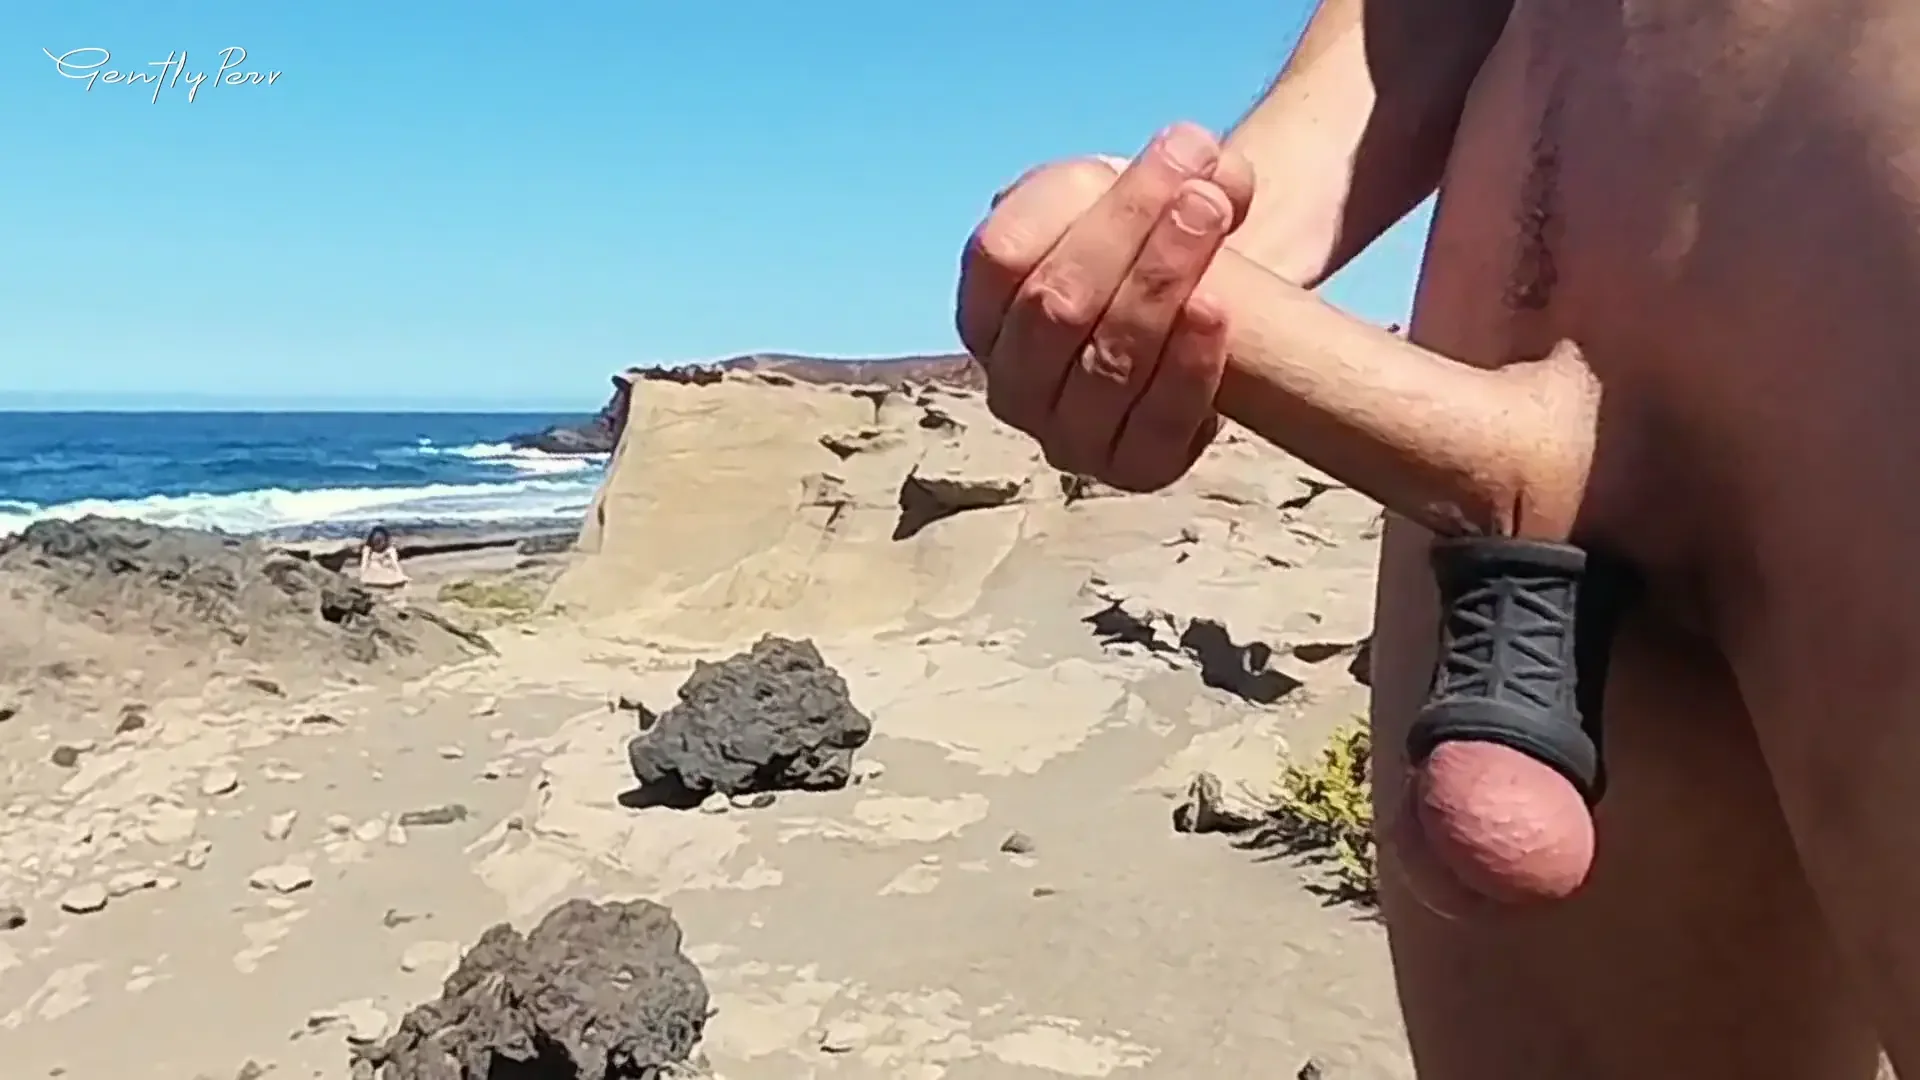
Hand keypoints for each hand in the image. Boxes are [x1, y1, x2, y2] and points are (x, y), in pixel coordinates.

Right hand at [956, 123, 1253, 491]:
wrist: (1200, 314)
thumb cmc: (1149, 245)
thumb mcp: (1137, 191)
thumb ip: (1167, 168)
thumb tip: (1204, 163)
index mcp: (982, 307)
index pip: (1006, 256)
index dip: (1092, 206)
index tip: (1179, 151)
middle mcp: (1010, 381)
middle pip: (1054, 306)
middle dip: (1131, 238)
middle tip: (1202, 194)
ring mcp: (1064, 435)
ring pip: (1104, 362)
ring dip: (1159, 288)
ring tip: (1213, 224)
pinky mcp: (1129, 469)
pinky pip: (1154, 423)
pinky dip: (1188, 366)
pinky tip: (1216, 312)